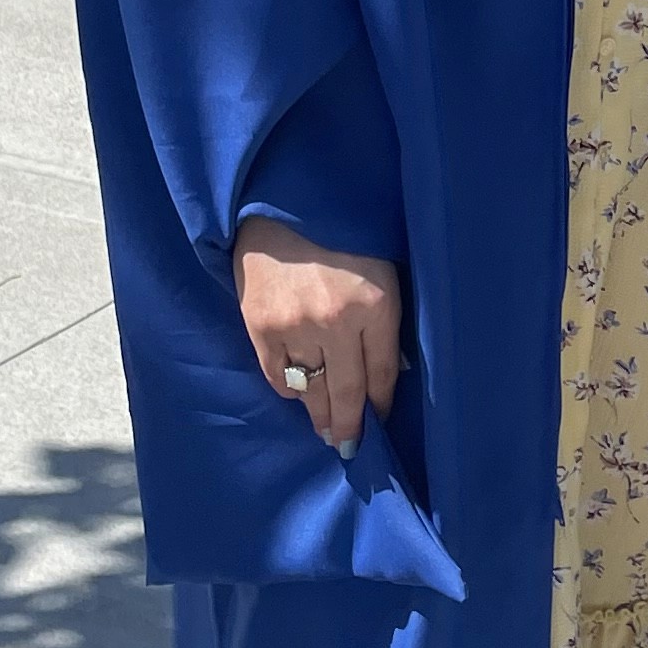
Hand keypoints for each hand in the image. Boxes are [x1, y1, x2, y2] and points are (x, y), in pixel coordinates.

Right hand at [234, 217, 402, 454]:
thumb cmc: (346, 229)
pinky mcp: (260, 324)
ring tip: (325, 431)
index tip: (379, 422)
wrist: (285, 200)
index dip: (381, 404)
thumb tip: (387, 373)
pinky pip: (278, 375)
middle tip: (348, 447)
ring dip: (319, 416)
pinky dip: (290, 389)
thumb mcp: (384, 266)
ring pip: (311, 390)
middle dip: (349, 426)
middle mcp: (336, 321)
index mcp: (377, 302)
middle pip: (346, 392)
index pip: (382, 374)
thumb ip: (385, 319)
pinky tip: (299, 395)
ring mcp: (296, 325)